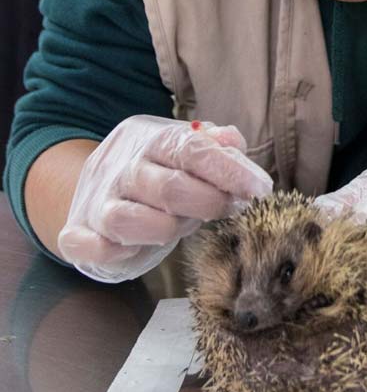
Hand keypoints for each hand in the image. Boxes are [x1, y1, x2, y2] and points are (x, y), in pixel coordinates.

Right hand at [58, 115, 272, 282]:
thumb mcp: (185, 146)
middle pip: (168, 188)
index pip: (192, 150)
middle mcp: (121, 168)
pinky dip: (112, 252)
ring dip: (165, 229)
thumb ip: (213, 145)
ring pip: (128, 220)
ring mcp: (98, 202)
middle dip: (209, 203)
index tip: (261, 189)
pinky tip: (132, 248)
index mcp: (151, 139)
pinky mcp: (78, 233)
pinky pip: (91, 247)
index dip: (230, 171)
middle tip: (231, 208)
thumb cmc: (159, 168)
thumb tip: (232, 141)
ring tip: (180, 225)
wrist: (98, 182)